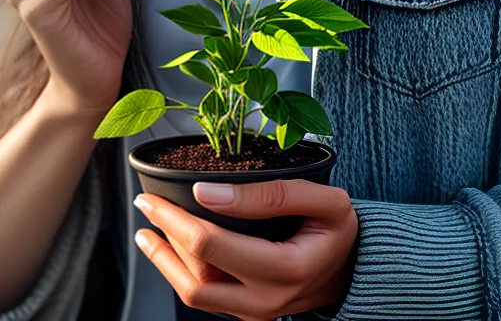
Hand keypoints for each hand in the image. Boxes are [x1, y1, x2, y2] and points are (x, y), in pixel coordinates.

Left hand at [132, 178, 358, 320]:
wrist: (354, 268)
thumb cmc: (340, 230)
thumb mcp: (325, 200)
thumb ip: (272, 193)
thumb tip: (209, 192)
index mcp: (285, 270)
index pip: (215, 247)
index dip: (183, 219)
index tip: (167, 191)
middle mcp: (264, 301)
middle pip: (196, 275)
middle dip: (164, 235)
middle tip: (146, 202)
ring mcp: (253, 312)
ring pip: (193, 294)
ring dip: (164, 261)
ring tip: (147, 229)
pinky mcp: (245, 312)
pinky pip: (204, 296)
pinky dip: (180, 271)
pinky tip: (170, 247)